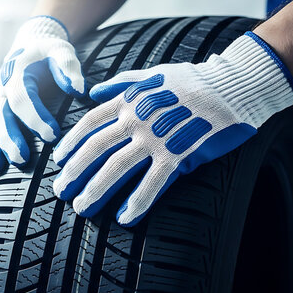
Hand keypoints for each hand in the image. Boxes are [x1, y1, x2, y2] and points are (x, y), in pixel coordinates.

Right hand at [0, 16, 84, 175]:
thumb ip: (68, 68)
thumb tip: (79, 90)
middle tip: (22, 158)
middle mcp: (0, 88)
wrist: (28, 48)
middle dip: (9, 138)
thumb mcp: (61, 52)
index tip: (52, 135)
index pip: (22, 98)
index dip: (35, 117)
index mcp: (16, 73)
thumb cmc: (49, 54)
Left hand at [53, 32, 292, 225]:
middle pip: (95, 148)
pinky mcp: (180, 153)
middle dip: (74, 172)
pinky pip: (153, 182)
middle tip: (60, 192)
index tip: (58, 161)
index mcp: (129, 99)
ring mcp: (157, 136)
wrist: (234, 85)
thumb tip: (92, 91)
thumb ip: (120, 83)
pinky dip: (137, 201)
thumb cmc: (192, 80)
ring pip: (117, 167)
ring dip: (96, 190)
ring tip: (81, 208)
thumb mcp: (152, 74)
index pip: (90, 123)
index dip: (71, 144)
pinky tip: (124, 218)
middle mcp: (137, 117)